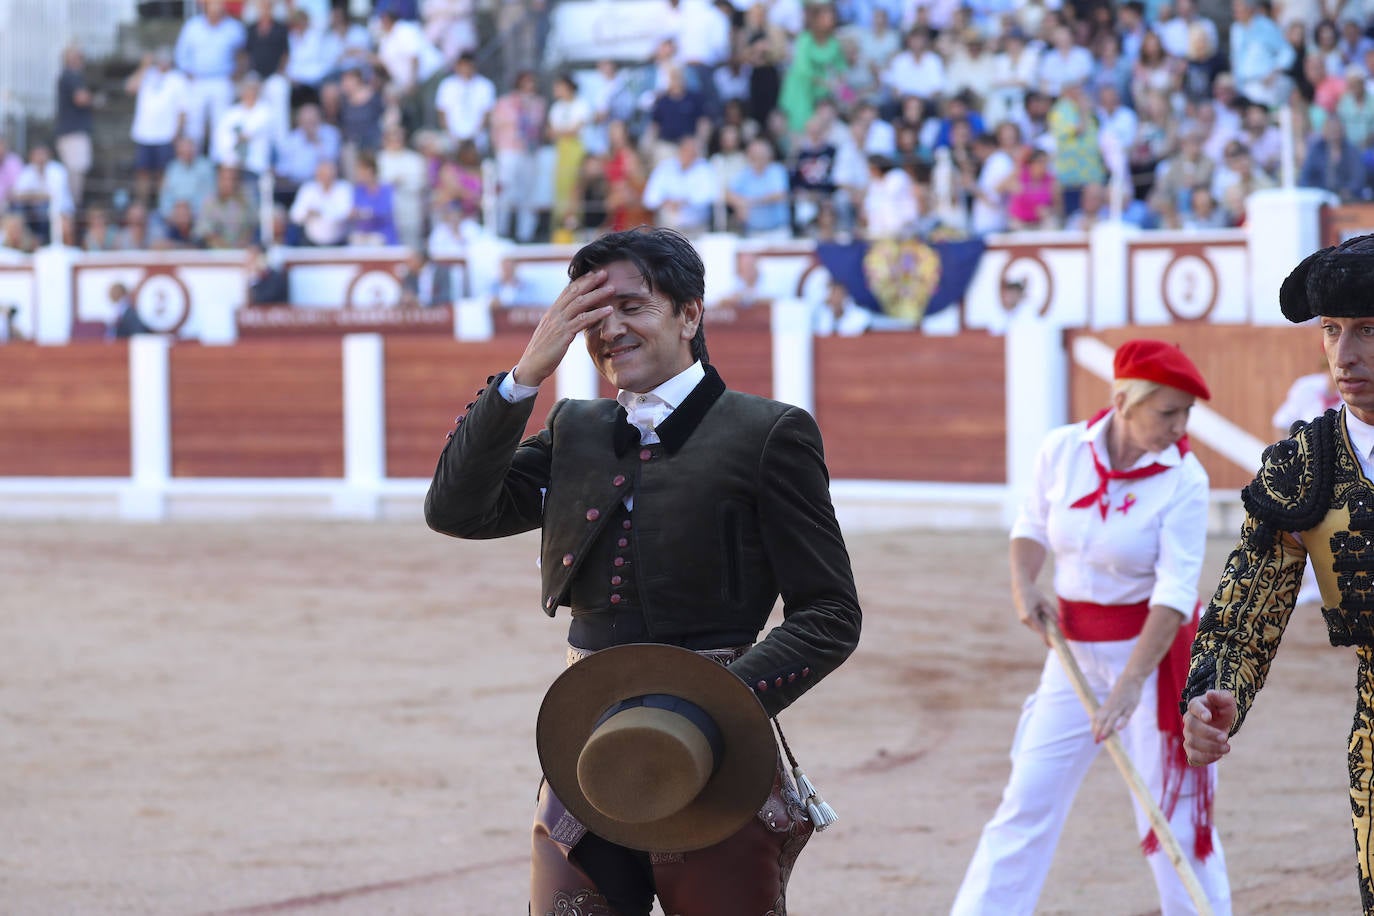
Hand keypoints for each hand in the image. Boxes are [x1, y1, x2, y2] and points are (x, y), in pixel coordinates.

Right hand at [512, 269, 614, 386]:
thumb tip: (572, 318)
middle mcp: (555, 314)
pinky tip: (609, 310)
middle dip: (590, 281)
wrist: (531, 366)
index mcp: (552, 312)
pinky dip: (597, 314)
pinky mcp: (563, 335)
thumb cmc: (543, 352)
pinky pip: (582, 321)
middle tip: (605, 272)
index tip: (593, 273)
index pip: (567, 291)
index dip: (581, 281)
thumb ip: (561, 323)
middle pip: (574, 292)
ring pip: (580, 303)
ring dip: (597, 294)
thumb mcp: (552, 332)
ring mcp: (559, 323)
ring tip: (611, 288)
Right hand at [1013, 582, 1053, 646]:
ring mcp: (1023, 620)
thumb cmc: (1033, 594)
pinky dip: (1039, 622)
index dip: (1047, 639)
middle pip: (1039, 630)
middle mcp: (1025, 620)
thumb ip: (1051, 613)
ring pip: (1036, 627)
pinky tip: (1040, 612)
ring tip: (1045, 615)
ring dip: (1043, 625)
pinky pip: (1034, 624)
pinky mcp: (1023, 619)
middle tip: (1057, 637)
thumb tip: (1057, 623)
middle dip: (1047, 632)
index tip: (1052, 646)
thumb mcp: (1044, 602)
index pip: (1040, 631)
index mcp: (1029, 616)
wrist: (1020, 588)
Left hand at [1092, 674, 1142, 741]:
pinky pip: (1126, 716)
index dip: (1095, 727)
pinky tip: (1119, 729)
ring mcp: (1120, 707)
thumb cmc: (1122, 691)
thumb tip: (1104, 719)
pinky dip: (1122, 722)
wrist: (1130, 679)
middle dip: (1098, 730)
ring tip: (1102, 738)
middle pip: (1102, 720)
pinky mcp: (1130, 707)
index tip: (1094, 736)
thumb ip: (1109, 710)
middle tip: (1096, 741)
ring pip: (1112, 719)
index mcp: (1106, 706)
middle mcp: (1111, 707)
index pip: (1097, 718)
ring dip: (1106, 728)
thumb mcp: (1113, 700)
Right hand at [1183, 690, 1236, 765]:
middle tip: (1225, 737)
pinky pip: (1192, 756)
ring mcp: (1188, 735)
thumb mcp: (1227, 701)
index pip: (1194, 707)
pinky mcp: (1191, 749)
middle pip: (1192, 727)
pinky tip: (1219, 755)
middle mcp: (1189, 720)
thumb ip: (1221, 697)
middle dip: (1209, 734)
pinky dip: (1205, 758)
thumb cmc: (1222, 710)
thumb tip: (1210, 694)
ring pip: (1192, 743)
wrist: (1220, 723)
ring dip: (1210, 748)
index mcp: (1196, 705)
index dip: (1200, 712)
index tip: (1209, 718)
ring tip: (1227, 747)